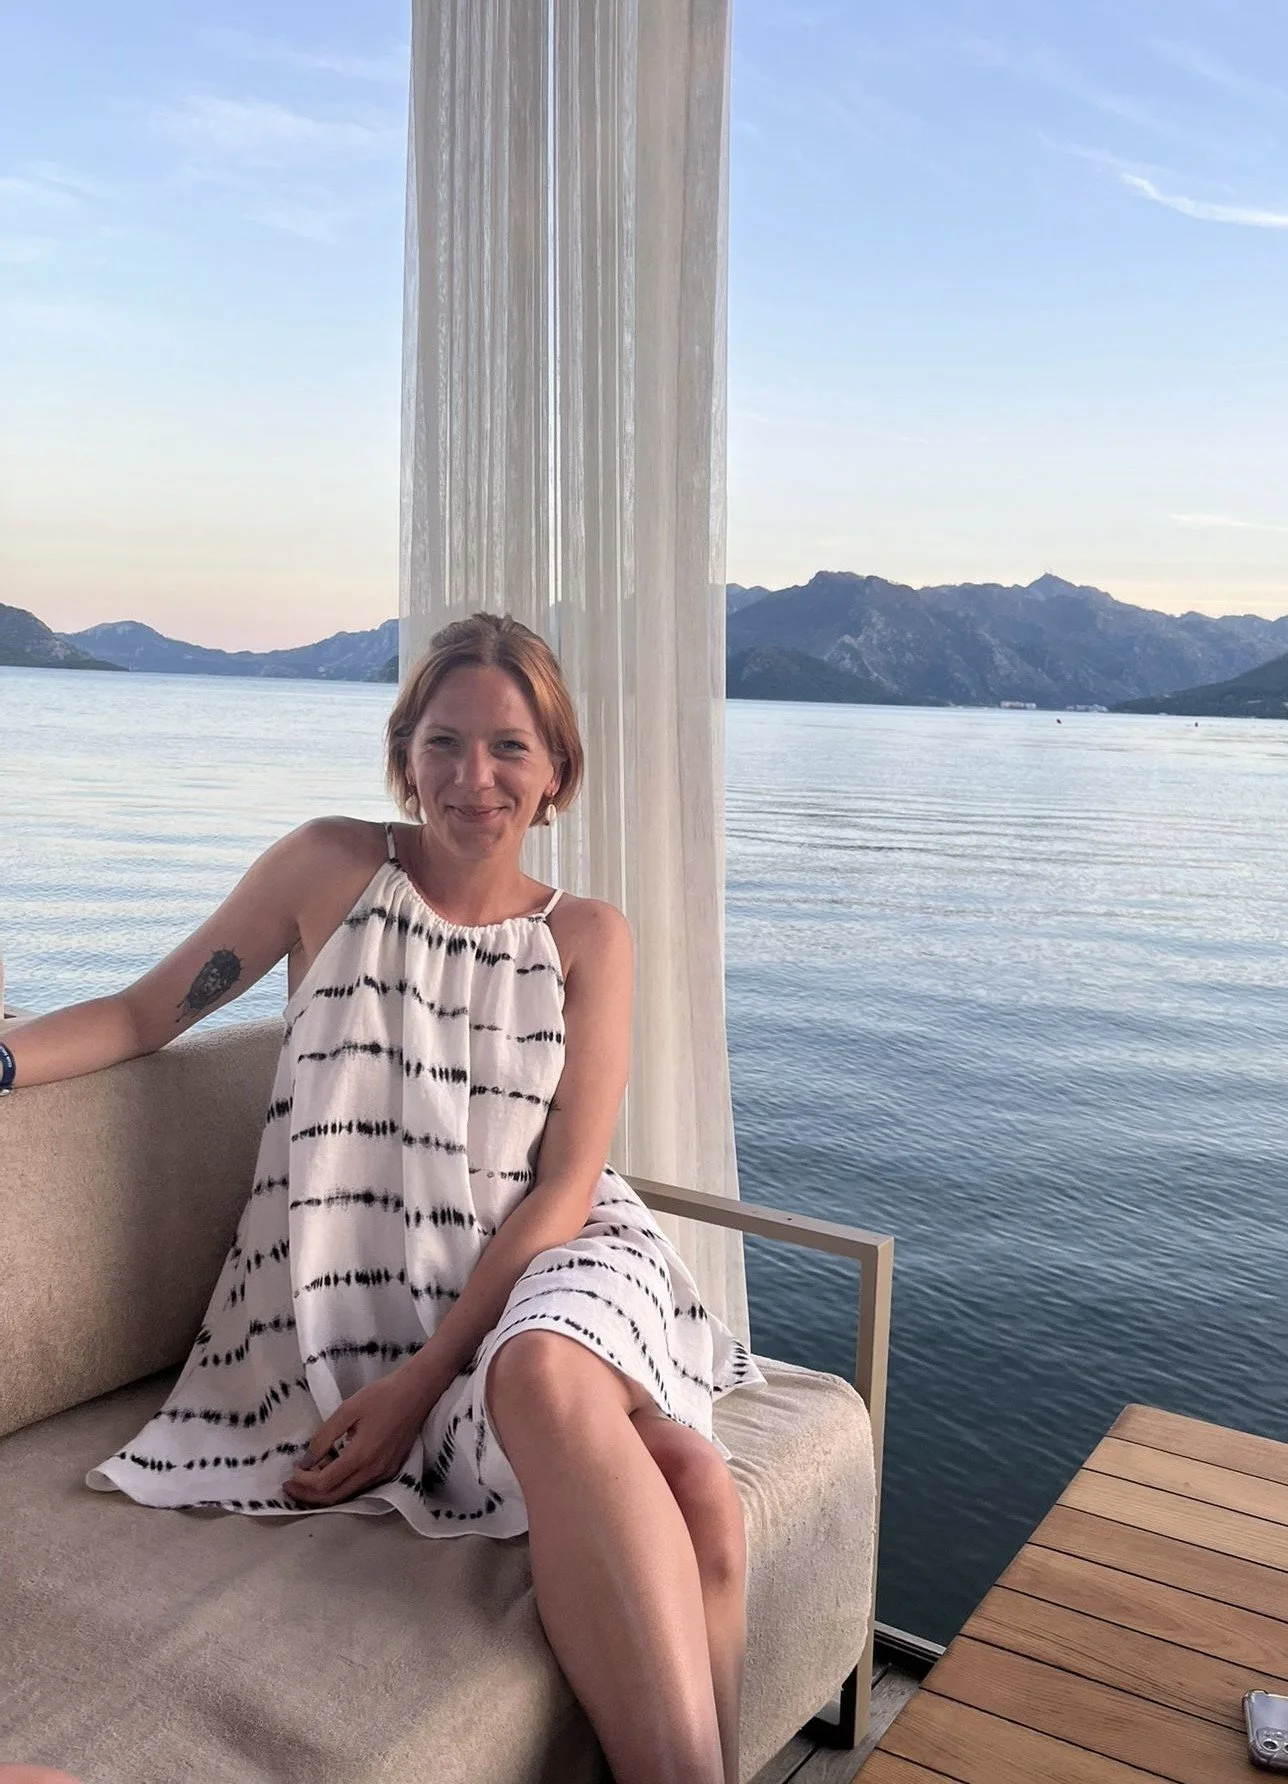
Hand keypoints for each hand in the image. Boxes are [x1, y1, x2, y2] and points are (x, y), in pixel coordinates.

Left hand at [284, 1372, 431, 1507]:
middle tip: (290, 1486)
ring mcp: (384, 1473)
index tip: (292, 1471)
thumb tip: (305, 1461)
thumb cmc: (382, 1395)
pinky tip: (333, 1467)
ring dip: (325, 1489)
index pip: (325, 1483)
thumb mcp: (347, 1410)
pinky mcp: (391, 1469)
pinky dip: (342, 1483)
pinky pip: (361, 1485)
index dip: (304, 1482)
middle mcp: (373, 1471)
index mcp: (361, 1456)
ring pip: (348, 1493)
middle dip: (309, 1494)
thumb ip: (324, 1437)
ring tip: (309, 1475)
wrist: (418, 1391)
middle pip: (335, 1496)